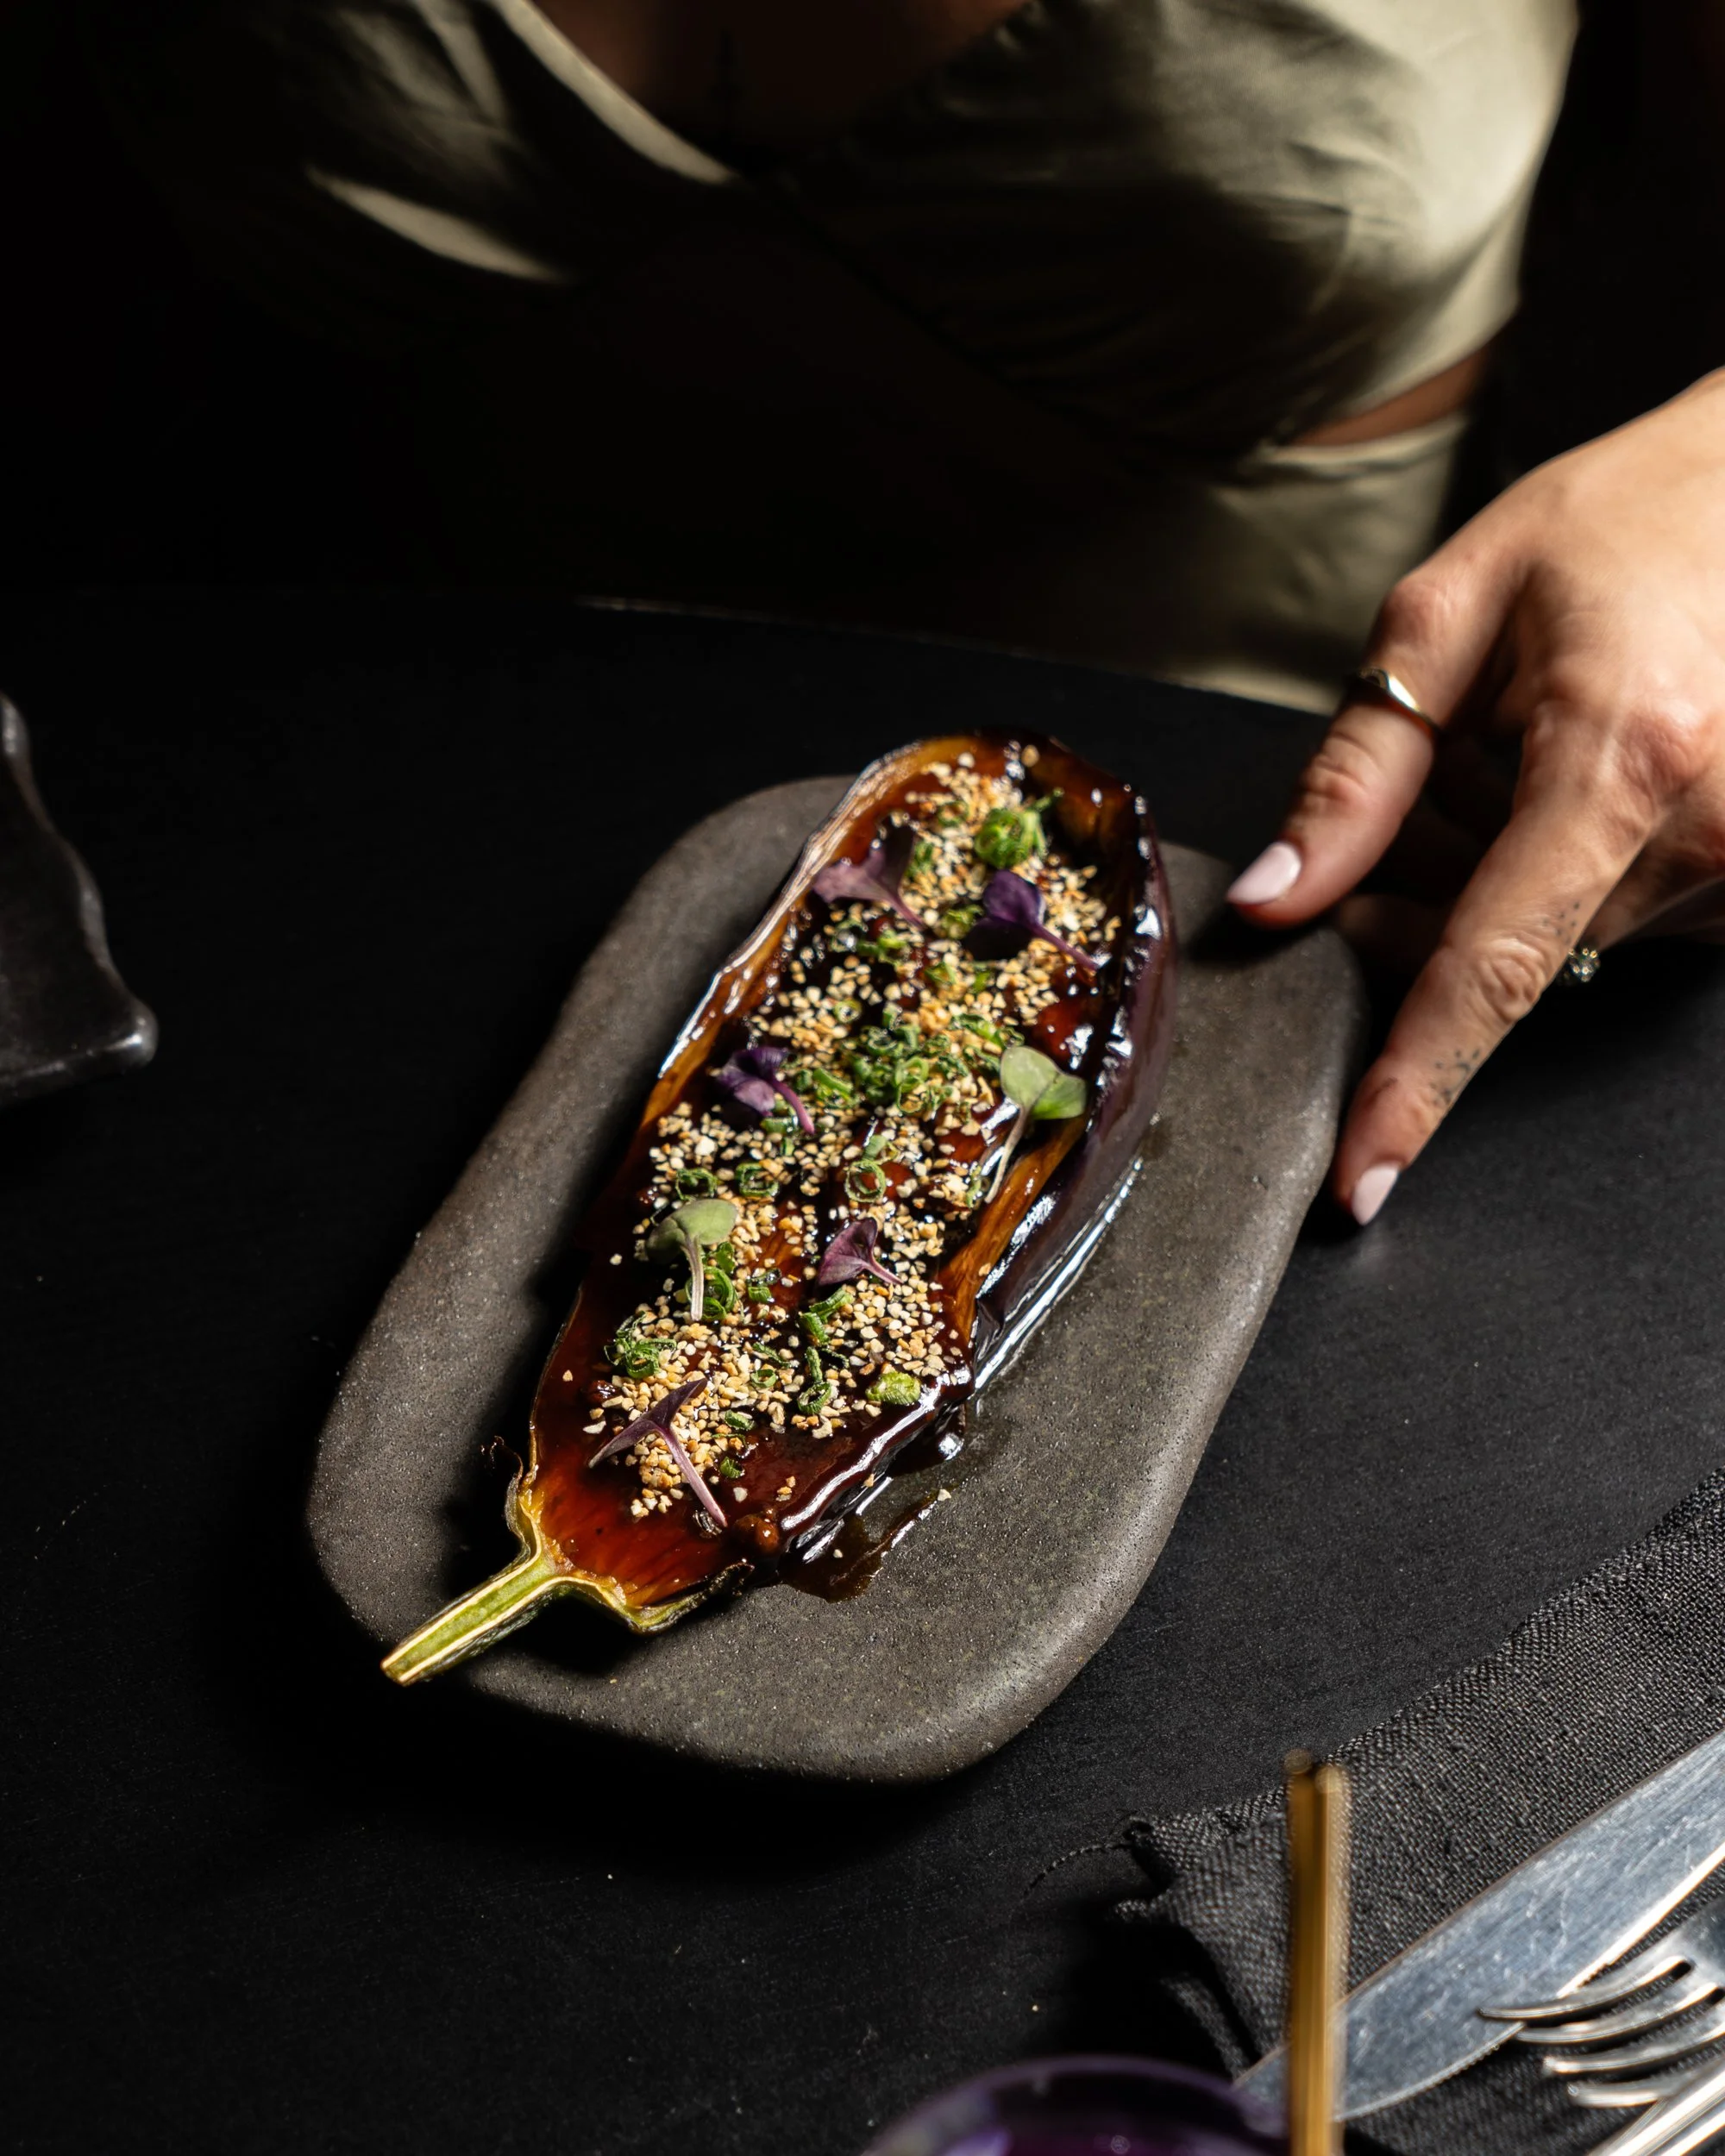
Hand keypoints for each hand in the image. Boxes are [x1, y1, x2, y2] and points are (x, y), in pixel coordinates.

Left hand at [1227, 369, 1724, 1221]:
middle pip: (1515, 959)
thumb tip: (1279, 902)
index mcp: (1623, 760)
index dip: (1417, 1084)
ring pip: (1572, 940)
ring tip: (1506, 755)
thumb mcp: (1454, 611)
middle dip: (1423, 920)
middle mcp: (1712, 827)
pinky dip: (1568, 872)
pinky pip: (1631, 911)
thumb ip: (1358, 771)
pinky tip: (1567, 774)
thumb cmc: (1625, 516)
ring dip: (1499, 884)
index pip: (1493, 970)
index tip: (1364, 1179)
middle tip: (1404, 812)